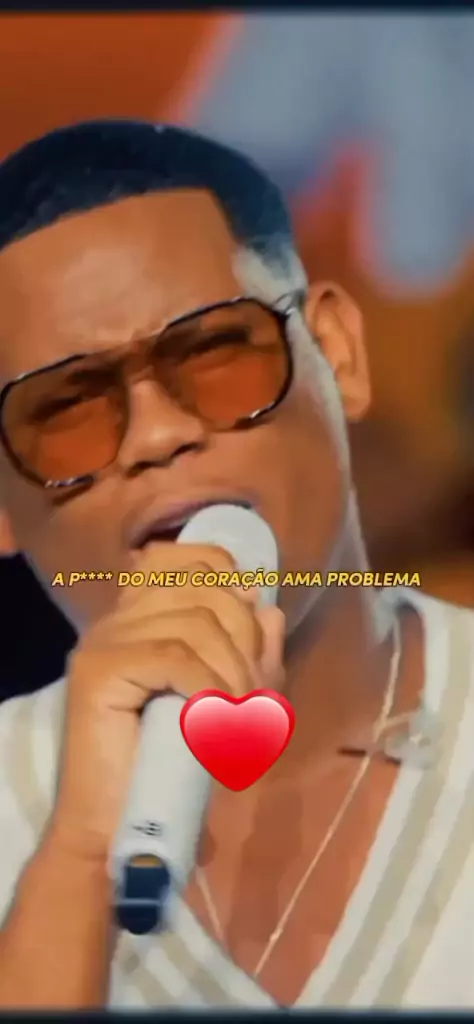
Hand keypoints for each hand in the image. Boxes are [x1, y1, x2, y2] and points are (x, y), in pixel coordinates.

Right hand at [50, 543, 284, 861]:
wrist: (122, 822)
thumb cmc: (174, 763)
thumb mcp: (231, 702)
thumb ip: (252, 655)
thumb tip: (269, 609)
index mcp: (141, 614)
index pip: (181, 556)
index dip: (223, 570)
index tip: (251, 610)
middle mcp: (118, 616)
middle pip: (202, 591)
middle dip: (245, 640)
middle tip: (253, 695)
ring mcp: (105, 639)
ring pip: (193, 624)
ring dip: (232, 671)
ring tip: (237, 716)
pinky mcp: (98, 669)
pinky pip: (173, 655)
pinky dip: (207, 685)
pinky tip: (213, 716)